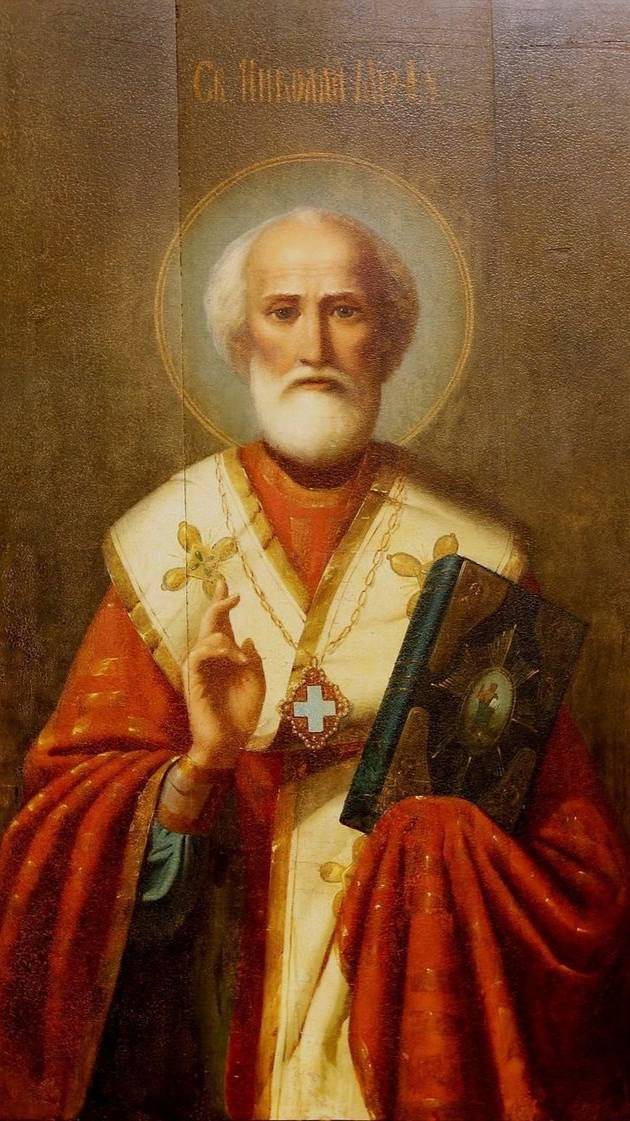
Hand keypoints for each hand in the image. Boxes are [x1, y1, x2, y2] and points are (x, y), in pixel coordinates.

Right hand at [182, 576, 264, 768]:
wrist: (230, 742)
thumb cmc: (242, 715)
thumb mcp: (257, 683)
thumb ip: (254, 660)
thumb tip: (246, 638)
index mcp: (226, 658)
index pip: (222, 625)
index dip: (223, 603)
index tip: (226, 583)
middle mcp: (211, 659)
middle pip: (209, 624)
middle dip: (218, 604)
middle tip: (230, 592)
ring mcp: (200, 668)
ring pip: (205, 637)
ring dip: (225, 640)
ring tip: (240, 658)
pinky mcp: (193, 679)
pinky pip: (198, 654)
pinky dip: (215, 650)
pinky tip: (232, 657)